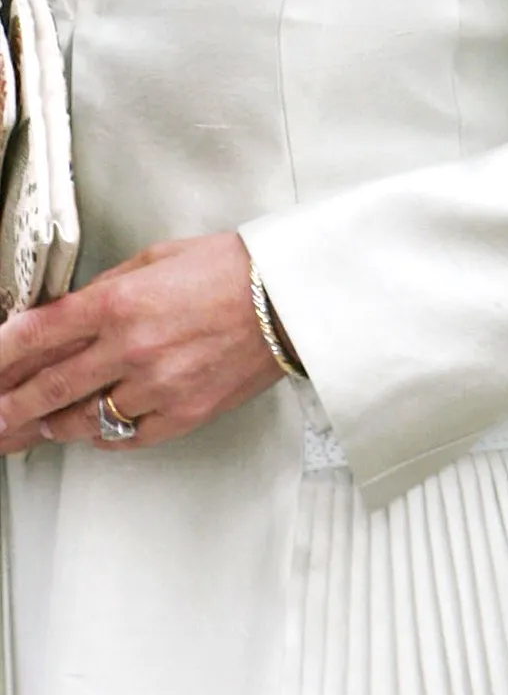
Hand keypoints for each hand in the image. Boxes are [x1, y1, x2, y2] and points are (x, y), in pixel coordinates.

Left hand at [0, 233, 281, 452]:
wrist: (293, 296)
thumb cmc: (235, 270)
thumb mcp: (160, 258)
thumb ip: (107, 288)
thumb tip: (67, 316)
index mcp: (122, 301)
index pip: (37, 334)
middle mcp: (133, 348)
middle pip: (46, 389)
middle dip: (8, 407)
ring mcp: (157, 386)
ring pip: (81, 421)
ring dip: (49, 427)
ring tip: (32, 430)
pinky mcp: (183, 413)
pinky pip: (126, 436)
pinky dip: (104, 435)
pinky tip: (93, 430)